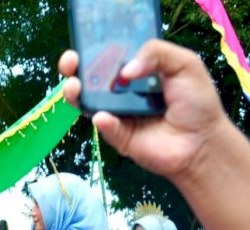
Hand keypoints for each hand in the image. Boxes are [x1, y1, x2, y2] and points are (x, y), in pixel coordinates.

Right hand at [59, 40, 226, 179]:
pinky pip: (104, 126)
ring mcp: (117, 113)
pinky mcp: (117, 135)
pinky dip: (102, 120)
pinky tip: (104, 115)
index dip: (93, 50)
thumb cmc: (195, 102)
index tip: (83, 47)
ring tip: (74, 87)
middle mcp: (122, 91)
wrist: (201, 140)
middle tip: (71, 64)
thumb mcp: (184, 64)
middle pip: (89, 78)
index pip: (109, 56)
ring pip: (87, 102)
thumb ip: (156, 53)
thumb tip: (125, 70)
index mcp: (136, 70)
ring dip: (75, 93)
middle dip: (74, 69)